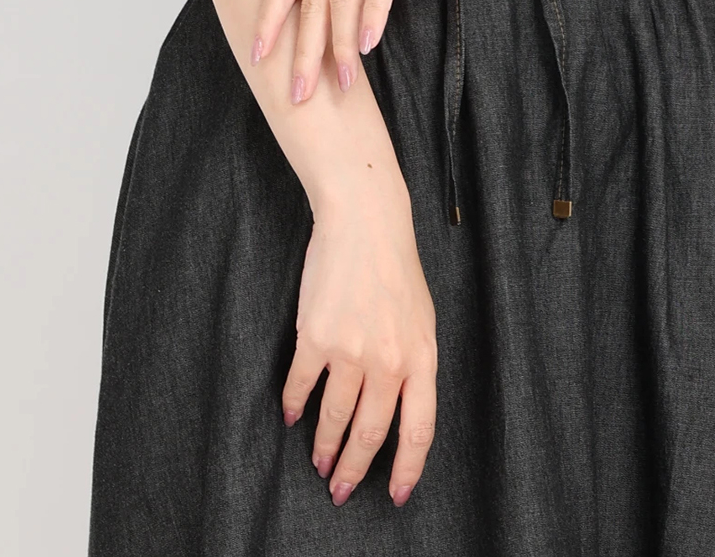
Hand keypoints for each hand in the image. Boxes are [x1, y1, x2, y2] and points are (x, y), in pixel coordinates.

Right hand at [285, 168, 438, 507]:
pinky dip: (294, 406)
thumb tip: (400, 409)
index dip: (407, 469)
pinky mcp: (315, 336)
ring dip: (323, 446)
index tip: (394, 494)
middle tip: (340, 490)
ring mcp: (350, 350)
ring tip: (318, 461)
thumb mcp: (422, 318)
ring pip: (334, 417)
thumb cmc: (395, 266)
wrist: (366, 220)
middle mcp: (388, 360)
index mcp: (422, 357)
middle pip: (371, 434)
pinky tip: (292, 415)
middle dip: (354, 469)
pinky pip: (301, 386)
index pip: (420, 430)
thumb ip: (413, 364)